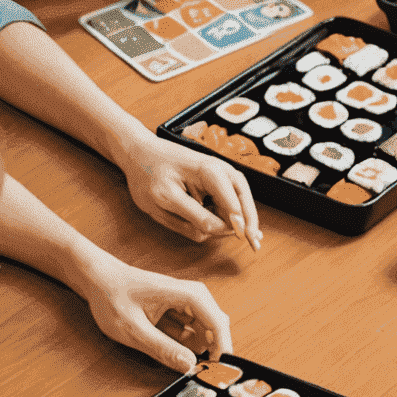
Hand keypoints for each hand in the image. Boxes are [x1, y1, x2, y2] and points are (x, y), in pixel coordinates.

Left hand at [74, 250, 232, 372]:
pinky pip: (190, 328)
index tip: (220, 368)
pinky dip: (187, 342)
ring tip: (187, 365)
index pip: (216, 320)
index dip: (222, 345)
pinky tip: (174, 353)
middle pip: (215, 323)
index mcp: (183, 293)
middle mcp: (189, 294)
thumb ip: (162, 348)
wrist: (97, 278)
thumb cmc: (111, 296)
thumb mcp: (133, 329)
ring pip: (204, 327)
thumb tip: (190, 365)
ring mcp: (183, 301)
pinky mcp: (176, 308)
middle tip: (205, 372)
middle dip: (213, 347)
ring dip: (200, 346)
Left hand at [117, 130, 261, 251]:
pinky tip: (242, 226)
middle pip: (242, 199)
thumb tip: (221, 230)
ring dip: (243, 217)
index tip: (243, 238)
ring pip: (239, 199)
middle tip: (255, 244)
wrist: (141, 152)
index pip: (230, 203)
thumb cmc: (148, 174)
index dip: (236, 223)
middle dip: (248, 221)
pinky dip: (235, 212)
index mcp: (207, 173)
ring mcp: (220, 172)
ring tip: (254, 238)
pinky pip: (231, 199)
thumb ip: (193, 217)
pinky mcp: (217, 178)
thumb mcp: (164, 200)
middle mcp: (219, 170)